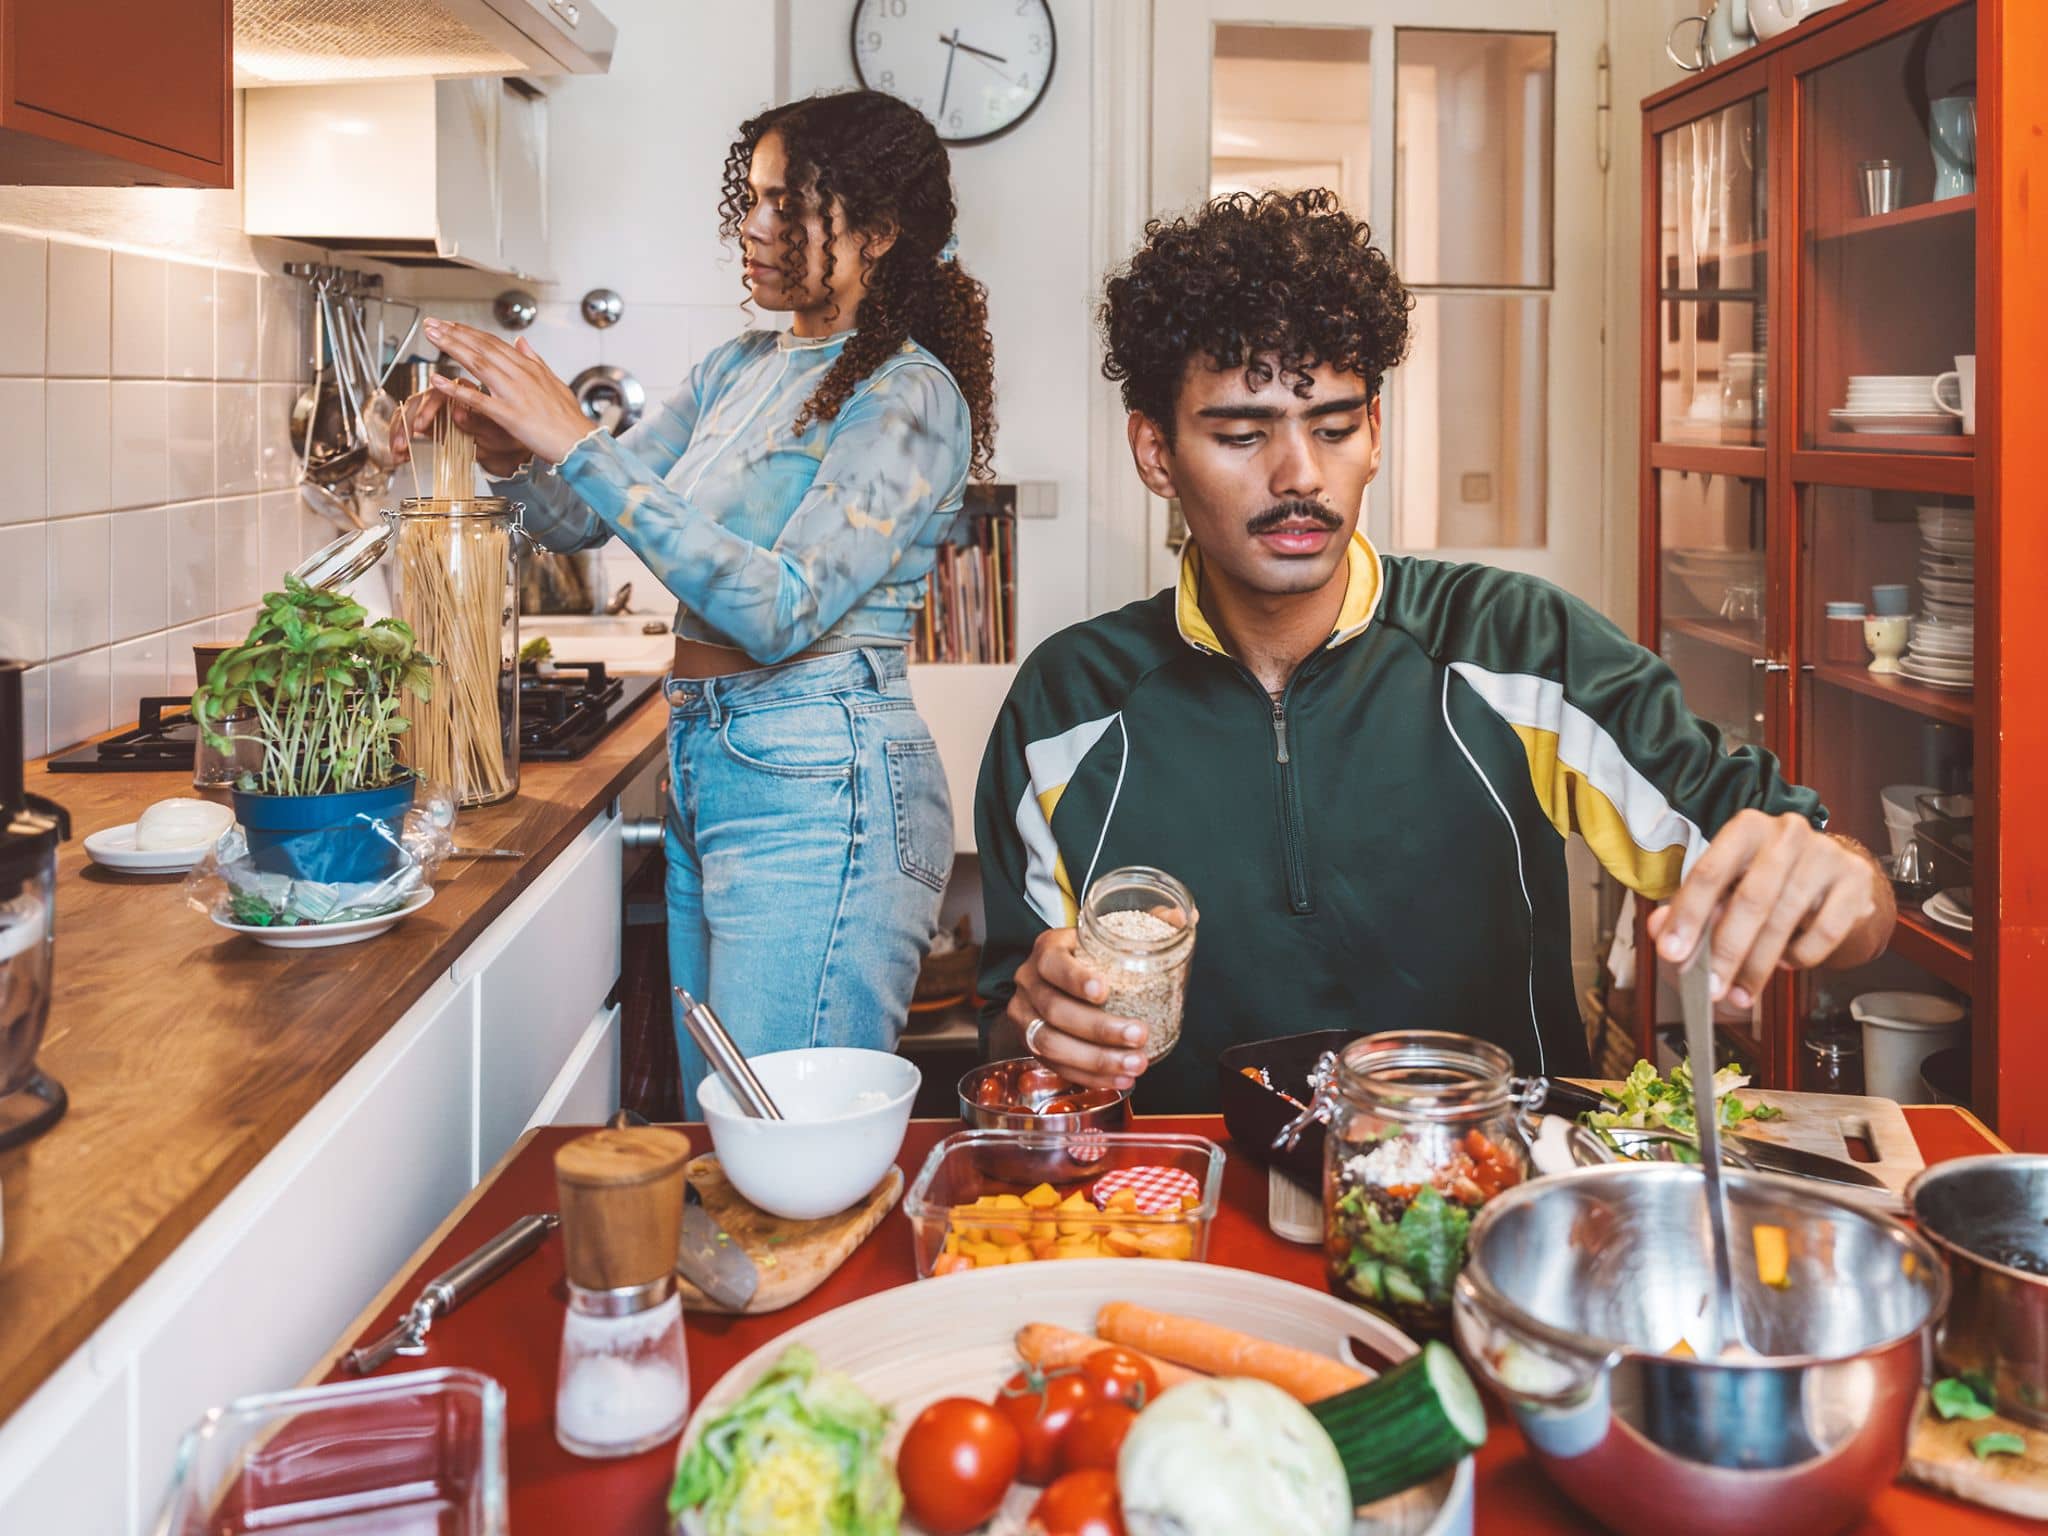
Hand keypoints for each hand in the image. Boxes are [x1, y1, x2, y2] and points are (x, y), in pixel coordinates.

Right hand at [388, 384, 528, 477]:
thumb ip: (478, 424)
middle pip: (418, 401)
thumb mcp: (498, 433)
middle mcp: (448, 397)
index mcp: (466, 392)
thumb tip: (458, 413)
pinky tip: (399, 454)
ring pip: (409, 413)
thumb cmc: (507, 437)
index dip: (428, 409)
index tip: (422, 426)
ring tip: (399, 451)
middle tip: (404, 442)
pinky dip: (402, 440)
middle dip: (408, 423)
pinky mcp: (430, 425)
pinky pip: (409, 428)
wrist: (508, 451)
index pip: (440, 393)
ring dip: (400, 432)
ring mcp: (437, 411)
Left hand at [417, 318, 594, 466]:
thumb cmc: (569, 419)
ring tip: (432, 338)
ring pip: (478, 364)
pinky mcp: (509, 415)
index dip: (469, 332)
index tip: (450, 324)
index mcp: (529, 368)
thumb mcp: (555, 382)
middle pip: (482, 347)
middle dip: (454, 333)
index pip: (494, 342)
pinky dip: (457, 389)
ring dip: (452, 348)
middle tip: (431, 324)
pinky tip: (439, 381)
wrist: (580, 442)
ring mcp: (514, 394)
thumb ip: (535, 360)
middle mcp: (521, 376)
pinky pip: (478, 400)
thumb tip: (521, 341)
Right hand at [1003, 928, 1149, 1091]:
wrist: (1049, 979)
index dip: (1077, 980)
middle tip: (1138, 1035)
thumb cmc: (1084, 956)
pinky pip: (1057, 1067)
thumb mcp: (1104, 935)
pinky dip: (1091, 1077)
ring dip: (1096, 1060)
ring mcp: (1025, 1017)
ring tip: (1134, 1064)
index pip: (1054, 964)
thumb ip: (1145, 924)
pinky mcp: (1031, 1045)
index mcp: (1047, 950)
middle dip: (1100, 1029)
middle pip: (1056, 1011)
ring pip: (1052, 1044)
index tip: (1105, 991)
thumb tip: (1184, 916)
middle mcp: (1029, 983)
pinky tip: (1120, 1080)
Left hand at [1648, 811, 1890, 1007]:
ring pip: (1785, 921)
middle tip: (1711, 989)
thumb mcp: (1725, 886)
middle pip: (1750, 900)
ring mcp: (1825, 854)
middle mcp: (1787, 833)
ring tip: (1741, 992)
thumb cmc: (1768, 879)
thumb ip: (1689, 906)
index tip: (1672, 953)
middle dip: (1727, 952)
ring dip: (1760, 966)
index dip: (1688, 916)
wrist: (1831, 873)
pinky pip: (1825, 932)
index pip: (1709, 872)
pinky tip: (1786, 962)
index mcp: (1745, 828)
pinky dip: (1801, 956)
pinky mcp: (1855, 880)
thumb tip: (1659, 929)